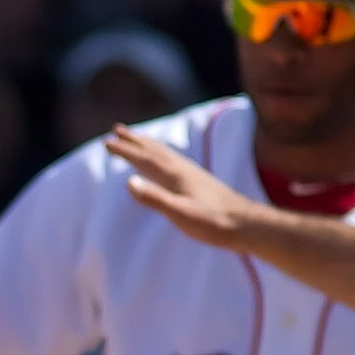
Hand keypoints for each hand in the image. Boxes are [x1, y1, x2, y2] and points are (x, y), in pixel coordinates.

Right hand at [106, 128, 265, 253]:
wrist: (247, 225)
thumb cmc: (214, 223)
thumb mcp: (181, 214)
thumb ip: (155, 198)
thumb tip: (128, 182)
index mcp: (175, 176)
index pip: (144, 159)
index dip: (124, 150)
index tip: (106, 142)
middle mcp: (183, 170)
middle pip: (154, 150)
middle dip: (134, 140)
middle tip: (116, 129)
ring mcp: (193, 175)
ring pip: (165, 154)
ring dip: (148, 145)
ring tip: (137, 139)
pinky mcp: (200, 182)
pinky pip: (175, 162)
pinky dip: (164, 155)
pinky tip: (166, 162)